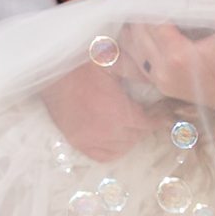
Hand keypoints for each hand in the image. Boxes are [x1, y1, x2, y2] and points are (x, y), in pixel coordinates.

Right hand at [42, 62, 156, 158]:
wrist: (49, 69)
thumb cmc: (81, 61)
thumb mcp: (114, 60)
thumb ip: (137, 72)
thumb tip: (159, 79)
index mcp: (116, 110)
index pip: (146, 123)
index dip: (158, 118)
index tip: (165, 113)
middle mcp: (104, 130)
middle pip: (136, 136)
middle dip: (144, 125)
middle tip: (150, 113)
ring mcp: (88, 138)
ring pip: (122, 147)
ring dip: (130, 136)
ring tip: (132, 122)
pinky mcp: (77, 141)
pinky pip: (103, 154)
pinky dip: (113, 148)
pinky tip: (116, 135)